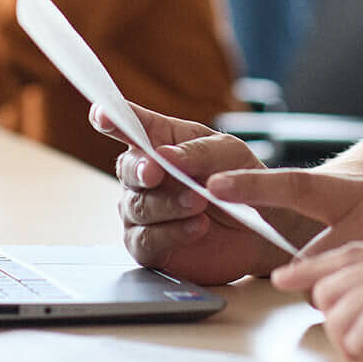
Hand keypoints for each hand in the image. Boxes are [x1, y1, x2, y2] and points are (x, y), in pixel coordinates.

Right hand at [102, 102, 300, 283]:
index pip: (131, 126)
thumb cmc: (239, 179)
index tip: (101, 114)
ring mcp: (143, 211)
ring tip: (199, 202)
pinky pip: (147, 240)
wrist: (261, 226)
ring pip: (138, 206)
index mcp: (160, 141)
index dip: (112, 119)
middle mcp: (144, 175)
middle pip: (128, 168)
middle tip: (157, 171)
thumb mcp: (229, 154)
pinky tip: (197, 226)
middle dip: (141, 169)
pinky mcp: (149, 247)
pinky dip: (172, 232)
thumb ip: (198, 151)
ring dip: (168, 203)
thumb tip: (164, 155)